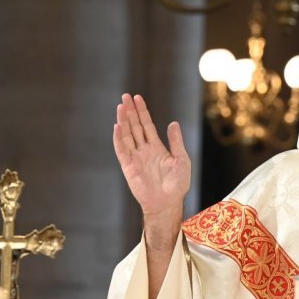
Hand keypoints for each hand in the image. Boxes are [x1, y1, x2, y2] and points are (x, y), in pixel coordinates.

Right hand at [113, 94, 190, 228]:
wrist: (168, 202)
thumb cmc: (177, 184)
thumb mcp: (181, 159)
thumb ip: (176, 141)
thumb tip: (173, 123)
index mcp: (156, 147)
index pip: (146, 125)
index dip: (142, 112)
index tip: (137, 98)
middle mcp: (144, 150)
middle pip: (135, 126)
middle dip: (130, 111)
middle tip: (125, 96)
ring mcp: (135, 157)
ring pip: (127, 135)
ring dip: (123, 120)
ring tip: (121, 106)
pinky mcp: (128, 166)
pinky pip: (122, 150)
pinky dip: (118, 138)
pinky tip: (117, 125)